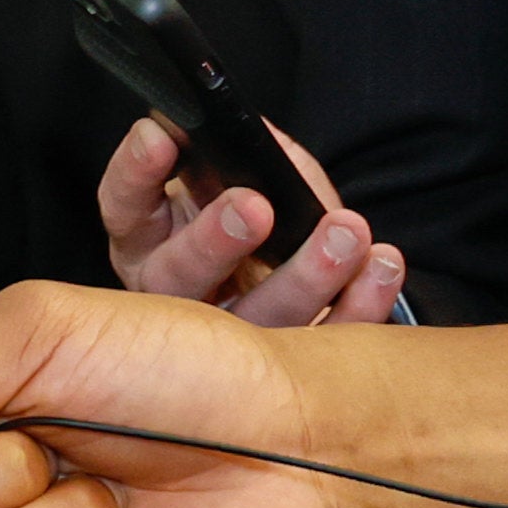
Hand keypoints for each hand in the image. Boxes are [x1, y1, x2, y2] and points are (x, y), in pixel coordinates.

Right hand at [101, 114, 400, 328]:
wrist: (305, 270)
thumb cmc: (265, 209)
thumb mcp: (249, 174)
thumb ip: (254, 156)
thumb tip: (263, 141)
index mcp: (150, 239)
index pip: (126, 206)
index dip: (137, 173)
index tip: (160, 138)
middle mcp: (174, 296)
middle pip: (177, 278)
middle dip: (215, 240)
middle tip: (255, 207)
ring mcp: (228, 341)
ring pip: (253, 322)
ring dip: (304, 276)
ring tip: (344, 233)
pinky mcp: (287, 369)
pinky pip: (322, 344)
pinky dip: (359, 305)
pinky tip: (381, 265)